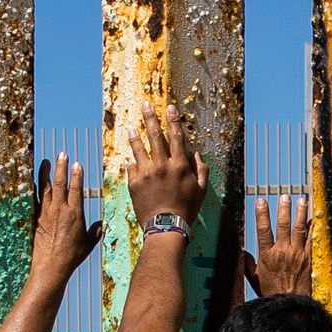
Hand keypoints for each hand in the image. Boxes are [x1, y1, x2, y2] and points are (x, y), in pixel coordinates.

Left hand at [28, 155, 101, 282]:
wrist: (51, 265)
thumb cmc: (72, 256)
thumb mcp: (88, 243)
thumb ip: (95, 231)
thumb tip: (100, 224)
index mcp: (75, 213)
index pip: (76, 189)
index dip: (77, 175)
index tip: (77, 164)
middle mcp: (60, 210)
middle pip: (60, 183)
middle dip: (61, 167)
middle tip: (62, 154)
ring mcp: (47, 213)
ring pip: (46, 188)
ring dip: (46, 173)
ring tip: (45, 162)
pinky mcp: (38, 218)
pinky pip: (37, 199)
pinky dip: (37, 188)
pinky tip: (36, 181)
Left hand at [128, 104, 204, 224]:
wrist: (165, 226)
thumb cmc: (186, 209)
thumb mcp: (201, 190)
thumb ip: (201, 170)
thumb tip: (196, 155)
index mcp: (179, 165)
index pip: (176, 136)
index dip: (173, 120)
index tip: (170, 108)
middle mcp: (162, 165)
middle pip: (155, 136)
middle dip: (150, 118)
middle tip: (145, 105)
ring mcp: (146, 173)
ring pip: (139, 149)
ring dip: (135, 137)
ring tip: (130, 129)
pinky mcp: (134, 183)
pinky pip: (131, 168)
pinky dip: (132, 163)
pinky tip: (130, 160)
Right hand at [249, 193, 313, 298]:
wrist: (290, 304)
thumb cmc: (271, 293)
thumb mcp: (254, 279)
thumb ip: (248, 264)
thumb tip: (242, 252)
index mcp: (267, 255)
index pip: (263, 229)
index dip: (262, 214)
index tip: (261, 201)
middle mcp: (282, 252)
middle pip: (283, 225)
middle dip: (284, 208)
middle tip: (284, 195)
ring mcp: (297, 254)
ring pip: (298, 228)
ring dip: (300, 212)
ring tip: (301, 199)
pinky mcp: (308, 259)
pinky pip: (310, 239)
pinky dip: (311, 228)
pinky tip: (312, 218)